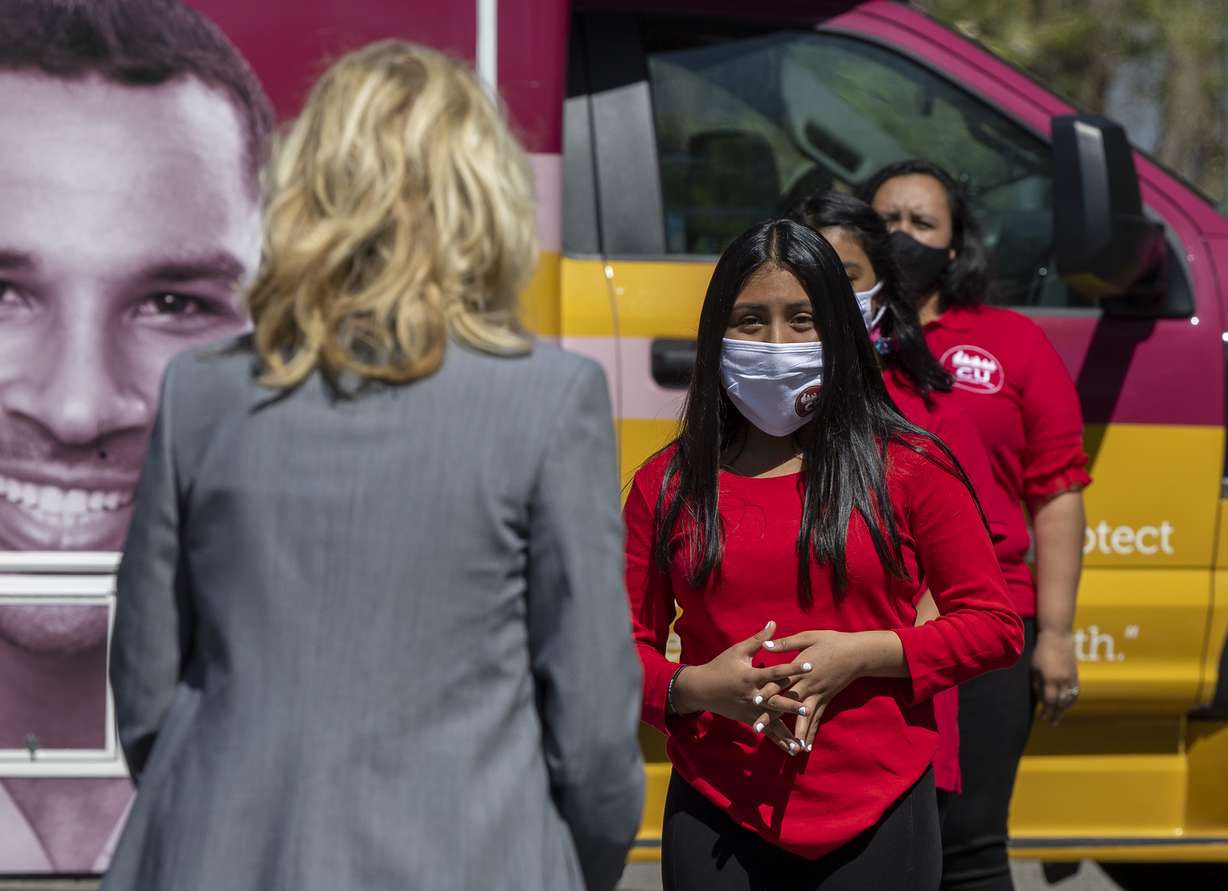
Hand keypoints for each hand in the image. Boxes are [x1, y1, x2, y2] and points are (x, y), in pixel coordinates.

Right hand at [672, 621, 811, 755]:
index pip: (775, 673)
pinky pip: (767, 731)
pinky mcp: (749, 719)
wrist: (700, 689)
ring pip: (772, 722)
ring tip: (802, 743)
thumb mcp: (738, 651)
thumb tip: (774, 622)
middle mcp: (751, 696)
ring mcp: (750, 710)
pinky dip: (780, 741)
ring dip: (787, 732)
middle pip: (774, 702)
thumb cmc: (720, 666)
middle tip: (807, 708)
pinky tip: (793, 750)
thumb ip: (759, 639)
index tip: (810, 667)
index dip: (792, 669)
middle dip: (791, 706)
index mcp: (750, 677)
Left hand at [752, 630, 868, 750]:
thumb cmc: (831, 642)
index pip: (780, 682)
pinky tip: (805, 748)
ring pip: (803, 717)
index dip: (767, 691)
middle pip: (786, 703)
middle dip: (771, 716)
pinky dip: (810, 734)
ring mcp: (817, 696)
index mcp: (800, 670)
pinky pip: (816, 721)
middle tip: (757, 728)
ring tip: (785, 747)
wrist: (857, 654)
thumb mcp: (807, 638)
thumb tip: (765, 645)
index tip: (754, 700)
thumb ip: (785, 644)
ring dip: (793, 732)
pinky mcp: (825, 701)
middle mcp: (808, 686)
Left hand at [1032, 628, 1078, 725]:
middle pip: (1061, 704)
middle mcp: (1063, 681)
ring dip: (1064, 710)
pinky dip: (1071, 701)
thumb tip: (1040, 699)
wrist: (1058, 637)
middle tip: (1051, 724)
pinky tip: (1066, 705)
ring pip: (1070, 700)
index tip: (1041, 719)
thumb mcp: (1034, 668)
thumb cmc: (1042, 651)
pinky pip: (1075, 693)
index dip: (1046, 712)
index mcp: (1051, 679)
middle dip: (1056, 715)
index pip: (1050, 701)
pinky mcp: (1076, 676)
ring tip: (1058, 717)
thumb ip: (1037, 685)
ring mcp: (1072, 679)